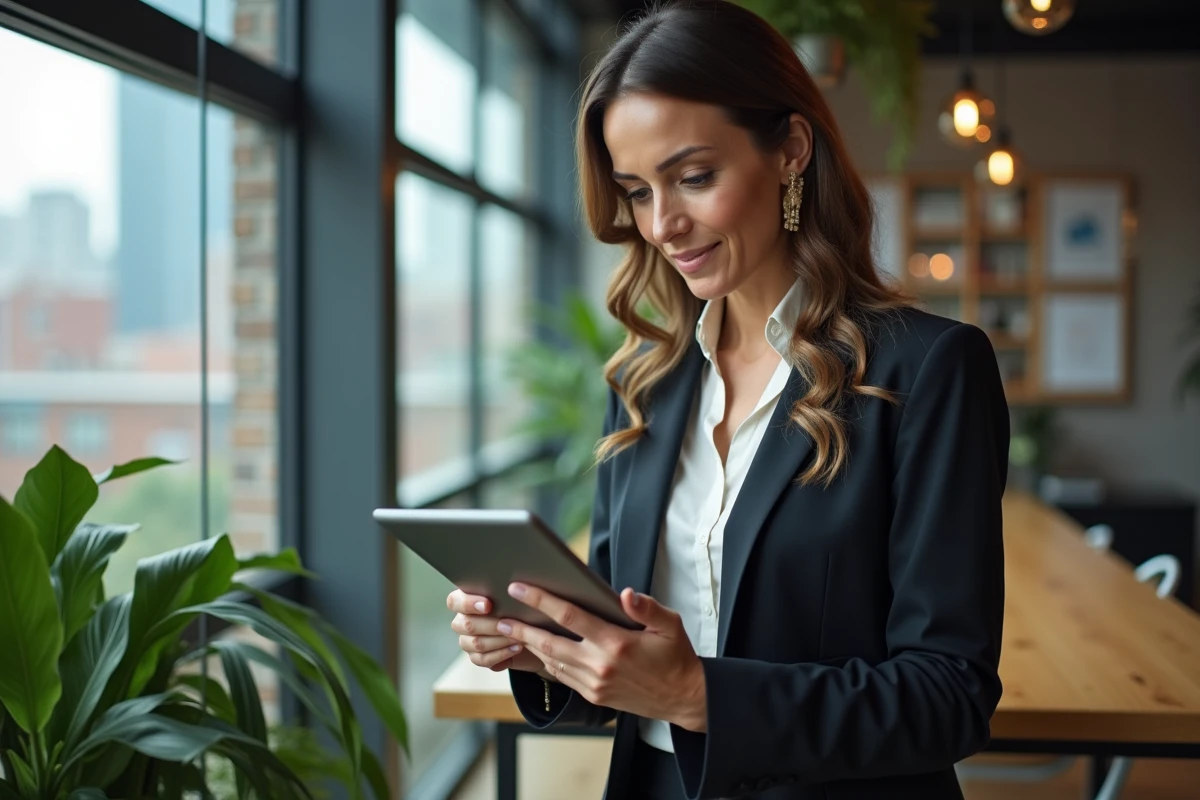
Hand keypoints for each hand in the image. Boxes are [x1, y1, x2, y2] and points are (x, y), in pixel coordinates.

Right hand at [446, 590, 546, 674]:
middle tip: (510, 622)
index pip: (454, 601)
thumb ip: (505, 592)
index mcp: (465, 600)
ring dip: (499, 639)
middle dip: (490, 624)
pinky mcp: (477, 657)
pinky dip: (501, 653)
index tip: (488, 605)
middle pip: (466, 624)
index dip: (468, 603)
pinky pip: (483, 659)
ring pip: (475, 643)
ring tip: (519, 636)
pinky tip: (517, 647)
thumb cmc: (522, 607)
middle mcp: (463, 621)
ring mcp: (468, 641)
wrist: (533, 632)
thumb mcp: (515, 596)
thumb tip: (510, 588)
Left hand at [498, 583, 707, 731]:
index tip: (520, 588)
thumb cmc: (676, 656)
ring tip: (510, 632)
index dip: (541, 600)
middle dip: (522, 629)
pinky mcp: (595, 696)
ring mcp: (595, 684)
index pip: (570, 616)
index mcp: (616, 643)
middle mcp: (601, 665)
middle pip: (549, 643)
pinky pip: (563, 677)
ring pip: (552, 663)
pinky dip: (546, 663)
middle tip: (499, 617)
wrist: (683, 698)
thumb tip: (625, 593)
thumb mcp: (670, 625)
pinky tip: (536, 651)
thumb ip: (646, 608)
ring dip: (529, 647)